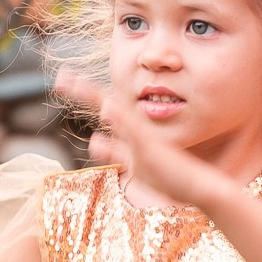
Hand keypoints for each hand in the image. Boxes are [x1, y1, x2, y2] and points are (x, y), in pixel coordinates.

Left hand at [56, 74, 227, 210]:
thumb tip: (92, 140)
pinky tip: (108, 107)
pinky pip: (133, 131)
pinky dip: (121, 118)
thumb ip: (113, 152)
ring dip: (95, 98)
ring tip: (73, 84)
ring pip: (115, 113)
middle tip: (62, 77)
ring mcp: (142, 138)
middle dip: (83, 92)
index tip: (68, 81)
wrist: (200, 185)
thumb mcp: (133, 163)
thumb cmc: (169, 179)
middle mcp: (134, 131)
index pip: (106, 108)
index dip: (87, 93)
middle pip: (104, 105)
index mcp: (129, 131)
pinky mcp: (150, 148)